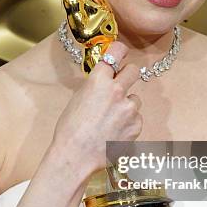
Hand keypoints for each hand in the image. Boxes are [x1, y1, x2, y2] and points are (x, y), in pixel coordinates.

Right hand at [47, 41, 142, 183]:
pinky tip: (114, 131)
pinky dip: (128, 123)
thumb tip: (106, 80)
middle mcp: (117, 90)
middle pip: (134, 70)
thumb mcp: (78, 98)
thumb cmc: (70, 129)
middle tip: (122, 84)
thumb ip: (95, 85)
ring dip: (127, 105)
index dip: (120, 51)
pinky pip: (136, 118)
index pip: (116, 52)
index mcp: (99, 80)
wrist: (75, 156)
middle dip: (128, 75)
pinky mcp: (136, 125)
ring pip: (135, 99)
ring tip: (111, 119)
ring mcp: (129, 108)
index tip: (122, 52)